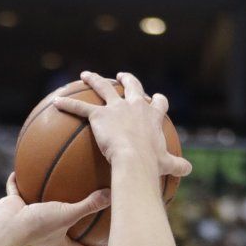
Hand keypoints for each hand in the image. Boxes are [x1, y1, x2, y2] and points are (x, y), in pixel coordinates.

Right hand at [0, 173, 110, 245]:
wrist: (6, 225)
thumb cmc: (37, 225)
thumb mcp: (68, 214)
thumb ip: (89, 205)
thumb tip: (113, 194)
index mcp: (59, 242)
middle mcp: (45, 233)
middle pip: (64, 231)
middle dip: (75, 226)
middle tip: (89, 216)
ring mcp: (29, 221)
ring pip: (42, 209)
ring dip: (48, 200)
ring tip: (57, 187)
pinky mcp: (14, 208)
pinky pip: (17, 191)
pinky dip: (18, 182)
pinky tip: (21, 168)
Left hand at [55, 71, 191, 178]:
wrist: (135, 160)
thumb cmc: (151, 164)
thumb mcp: (167, 164)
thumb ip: (177, 165)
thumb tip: (189, 170)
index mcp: (151, 117)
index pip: (157, 104)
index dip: (155, 100)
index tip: (154, 98)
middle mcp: (135, 106)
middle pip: (131, 87)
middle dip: (126, 80)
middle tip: (121, 76)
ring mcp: (116, 108)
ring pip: (102, 89)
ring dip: (94, 80)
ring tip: (85, 76)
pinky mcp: (98, 116)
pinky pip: (79, 107)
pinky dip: (67, 104)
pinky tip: (56, 101)